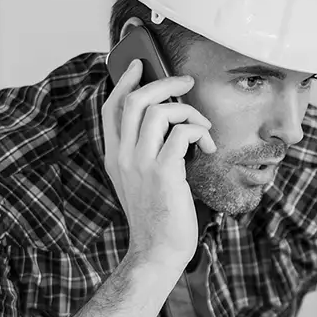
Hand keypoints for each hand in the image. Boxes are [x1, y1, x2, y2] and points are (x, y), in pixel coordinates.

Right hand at [102, 59, 217, 266]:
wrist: (157, 252)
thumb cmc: (157, 218)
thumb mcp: (140, 182)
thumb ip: (145, 153)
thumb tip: (168, 123)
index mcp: (115, 156)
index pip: (111, 107)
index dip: (125, 80)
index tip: (141, 64)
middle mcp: (123, 156)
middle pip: (134, 99)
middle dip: (162, 82)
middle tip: (185, 82)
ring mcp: (141, 163)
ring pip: (158, 111)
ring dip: (188, 111)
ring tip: (202, 127)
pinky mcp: (163, 172)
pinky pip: (181, 132)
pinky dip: (198, 132)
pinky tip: (205, 147)